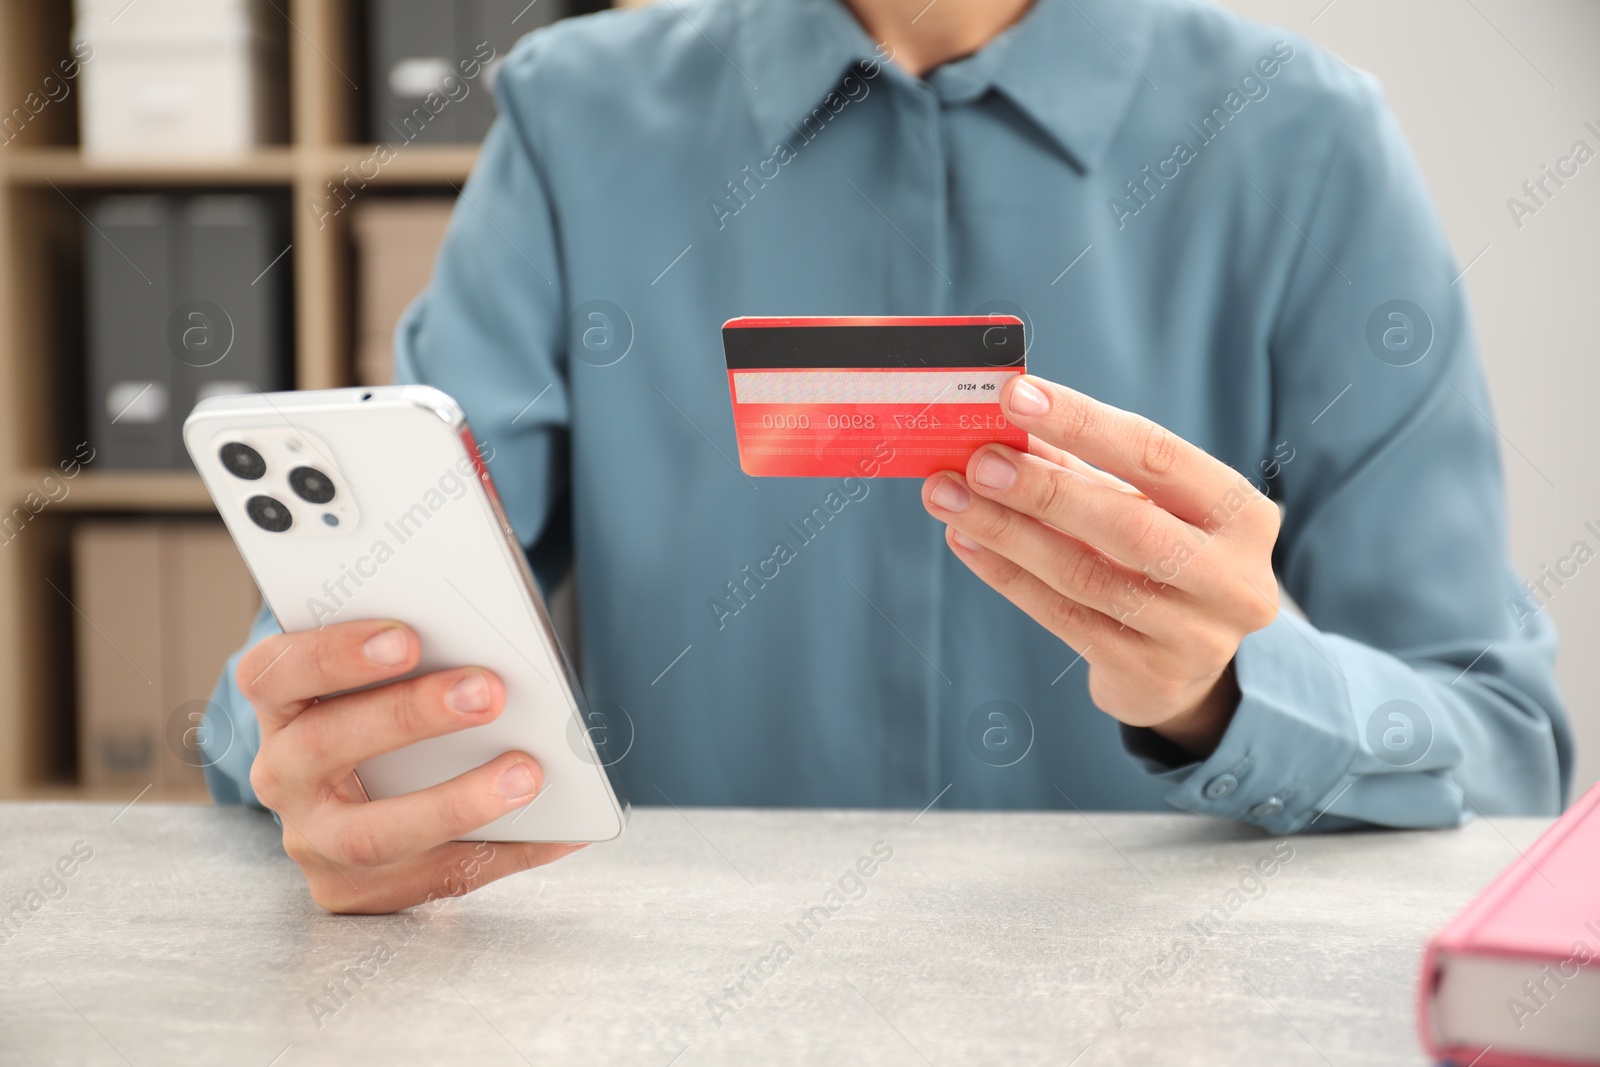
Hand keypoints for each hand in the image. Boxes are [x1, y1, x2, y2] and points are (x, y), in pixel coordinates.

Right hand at [237, 620, 580, 912]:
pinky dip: (507, 850)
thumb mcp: (379, 675)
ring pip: (373, 834)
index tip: (407, 637)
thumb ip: (415, 654)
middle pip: (325, 745)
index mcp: (279, 705)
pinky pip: (436, 877)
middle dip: (410, 717)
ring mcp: (314, 840)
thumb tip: (497, 638)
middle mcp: (282, 775)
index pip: (276, 672)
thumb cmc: (386, 707)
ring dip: (457, 803)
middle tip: (488, 692)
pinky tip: (559, 829)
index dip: (335, 653)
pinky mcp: (356, 890)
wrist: (362, 795)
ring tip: (526, 774)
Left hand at [922, 374, 1281, 756]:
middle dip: (1043, 489)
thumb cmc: (1159, 558)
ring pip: (1084, 577)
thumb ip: (1079, 465)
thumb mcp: (1140, 504)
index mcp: (1241, 515)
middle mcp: (1232, 579)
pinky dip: (1006, 575)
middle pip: (1128, 526)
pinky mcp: (1149, 675)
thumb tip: (1002, 420)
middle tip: (978, 461)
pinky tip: (966, 540)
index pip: (1158, 456)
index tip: (1015, 396)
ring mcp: (1195, 636)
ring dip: (1007, 532)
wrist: (1188, 665)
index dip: (1084, 423)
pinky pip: (1062, 618)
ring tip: (949, 497)